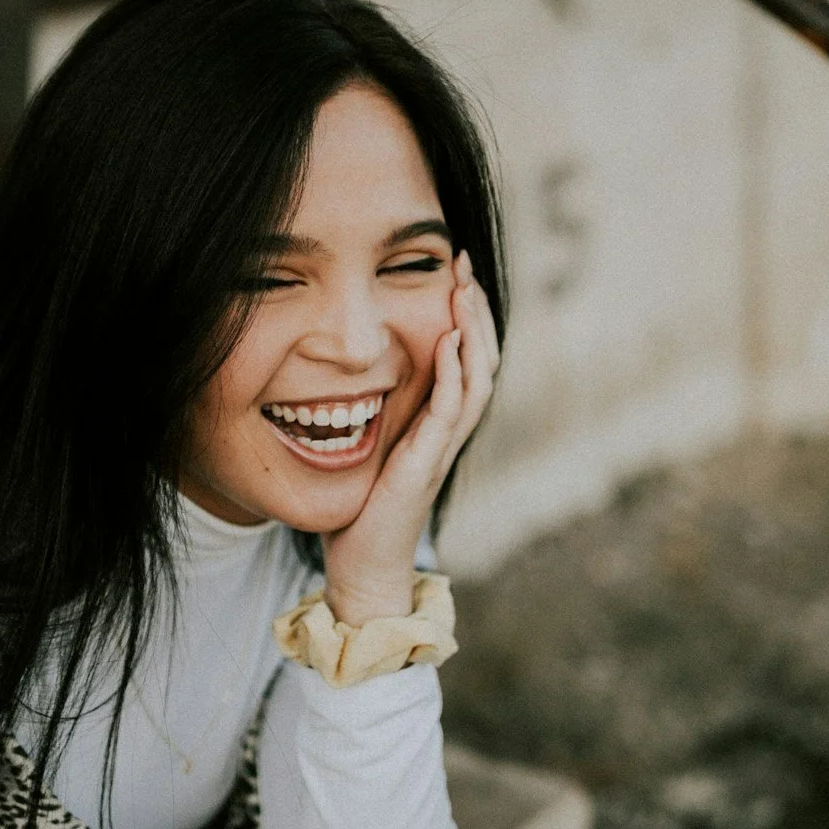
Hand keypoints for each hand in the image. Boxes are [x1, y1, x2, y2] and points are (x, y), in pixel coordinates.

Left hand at [322, 252, 500, 625]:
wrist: (361, 566)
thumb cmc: (362, 508)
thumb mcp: (368, 442)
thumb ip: (372, 406)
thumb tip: (347, 365)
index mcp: (436, 421)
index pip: (464, 356)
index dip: (464, 313)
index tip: (452, 269)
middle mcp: (448, 430)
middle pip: (481, 357)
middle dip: (475, 307)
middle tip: (463, 262)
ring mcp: (442, 447)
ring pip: (477, 378)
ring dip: (473, 331)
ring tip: (464, 289)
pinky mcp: (426, 464)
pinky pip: (451, 413)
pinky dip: (455, 374)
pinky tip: (450, 341)